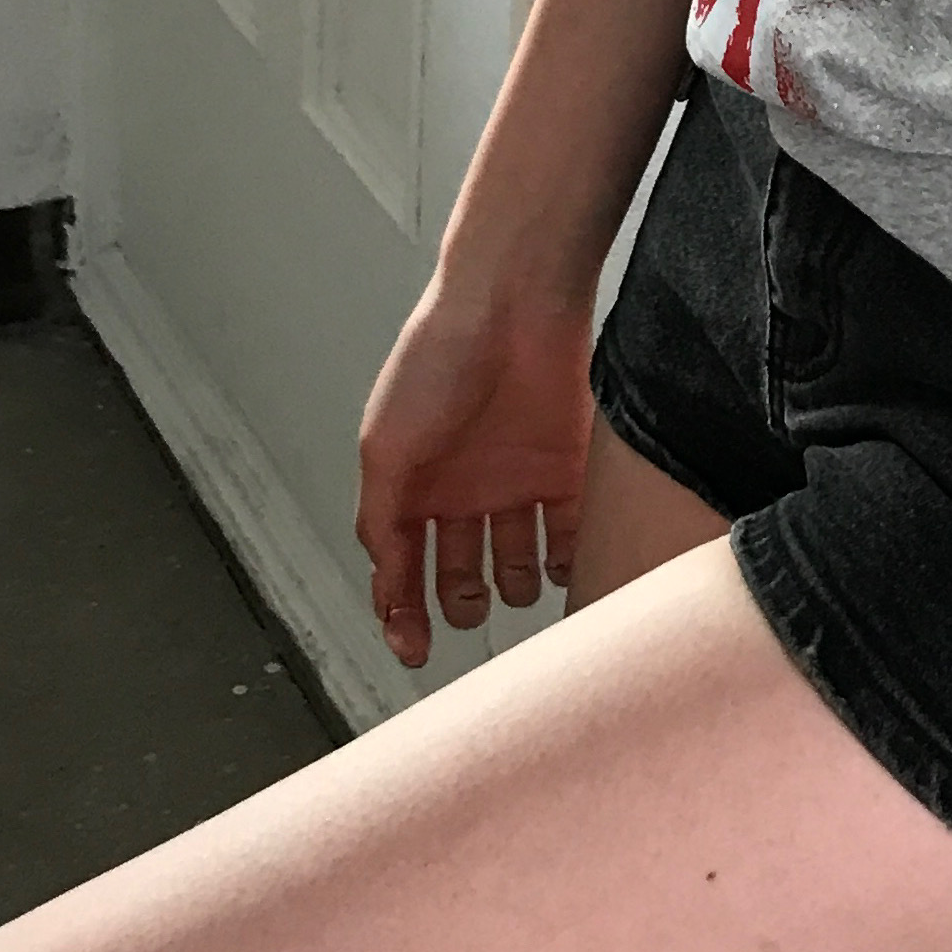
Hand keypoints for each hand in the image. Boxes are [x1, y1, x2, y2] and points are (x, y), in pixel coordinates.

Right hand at [355, 271, 596, 670]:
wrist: (514, 303)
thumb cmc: (438, 359)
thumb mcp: (384, 446)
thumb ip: (380, 519)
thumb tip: (383, 579)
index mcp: (414, 485)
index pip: (402, 567)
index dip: (402, 612)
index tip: (413, 649)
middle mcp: (464, 490)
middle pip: (461, 572)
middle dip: (462, 601)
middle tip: (469, 606)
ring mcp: (517, 482)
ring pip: (519, 564)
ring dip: (518, 587)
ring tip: (515, 584)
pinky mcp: (567, 472)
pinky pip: (572, 535)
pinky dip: (568, 559)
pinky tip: (560, 565)